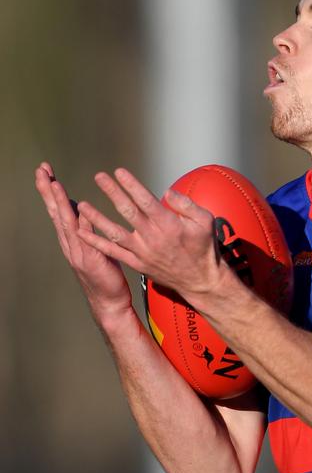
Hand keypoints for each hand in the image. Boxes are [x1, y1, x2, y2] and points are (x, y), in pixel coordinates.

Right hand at [34, 162, 132, 321]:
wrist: (109, 301)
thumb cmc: (104, 275)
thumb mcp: (95, 246)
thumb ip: (86, 228)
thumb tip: (81, 208)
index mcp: (71, 239)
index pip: (58, 210)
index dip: (50, 191)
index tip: (45, 171)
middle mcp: (70, 244)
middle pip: (56, 212)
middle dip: (48, 190)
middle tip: (41, 170)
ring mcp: (77, 252)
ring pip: (65, 222)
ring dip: (59, 202)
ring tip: (53, 183)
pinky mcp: (89, 260)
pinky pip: (84, 238)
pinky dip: (80, 222)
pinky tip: (79, 208)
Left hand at [74, 168, 222, 301]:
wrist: (200, 281)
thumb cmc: (204, 247)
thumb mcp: (206, 221)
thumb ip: (186, 204)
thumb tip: (166, 192)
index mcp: (168, 224)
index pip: (145, 200)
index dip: (131, 185)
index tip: (119, 172)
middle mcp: (152, 237)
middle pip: (127, 211)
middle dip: (112, 192)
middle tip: (99, 177)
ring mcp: (142, 252)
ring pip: (115, 232)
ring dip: (97, 218)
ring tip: (83, 205)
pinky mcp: (137, 264)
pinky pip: (114, 252)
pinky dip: (97, 243)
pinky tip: (82, 234)